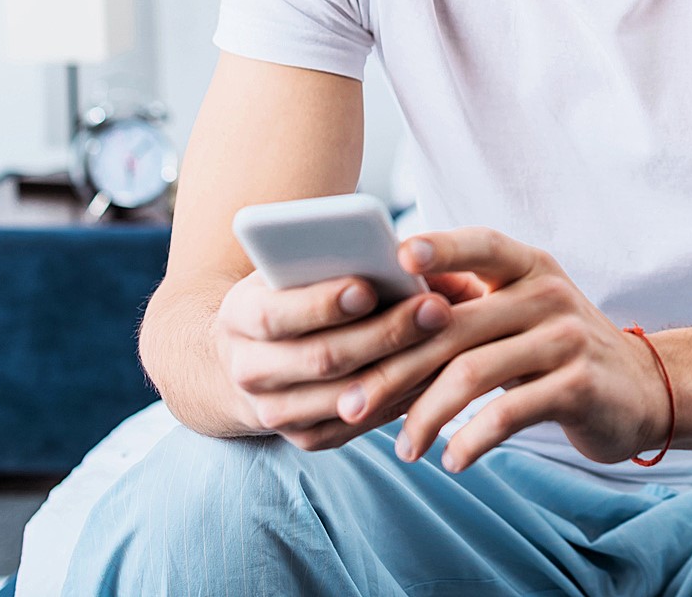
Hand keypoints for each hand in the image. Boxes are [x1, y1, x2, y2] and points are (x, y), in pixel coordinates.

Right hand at [212, 271, 451, 449]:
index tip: (368, 287)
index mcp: (240, 317)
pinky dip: (402, 398)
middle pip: (322, 358)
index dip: (321, 304)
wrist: (245, 358)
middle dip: (385, 333)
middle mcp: (249, 370)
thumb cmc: (289, 295)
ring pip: (347, 397)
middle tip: (437, 309)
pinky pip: (360, 423)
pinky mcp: (306, 438)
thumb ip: (341, 258)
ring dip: (405, 369)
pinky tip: (439, 372)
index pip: (275, 315)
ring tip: (451, 340)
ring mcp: (275, 412)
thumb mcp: (295, 269)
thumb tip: (416, 254)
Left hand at [333, 228, 669, 472]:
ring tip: (404, 450)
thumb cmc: (557, 350)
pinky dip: (471, 441)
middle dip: (394, 369)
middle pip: (453, 326)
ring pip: (473, 373)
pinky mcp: (579, 385)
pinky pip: (508, 413)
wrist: (641, 388)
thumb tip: (375, 315)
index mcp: (530, 267)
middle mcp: (549, 294)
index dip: (442, 247)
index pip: (481, 245)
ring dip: (426, 417)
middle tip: (351, 405)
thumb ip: (466, 306)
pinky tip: (451, 460)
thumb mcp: (521, 313)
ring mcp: (566, 338)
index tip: (399, 256)